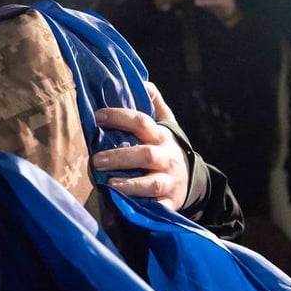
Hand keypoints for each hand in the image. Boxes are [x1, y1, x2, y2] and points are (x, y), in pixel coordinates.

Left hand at [93, 83, 187, 209]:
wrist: (195, 181)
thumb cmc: (168, 149)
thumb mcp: (167, 125)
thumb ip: (155, 105)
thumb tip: (143, 81)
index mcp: (161, 136)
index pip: (141, 122)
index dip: (119, 117)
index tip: (97, 116)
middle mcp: (166, 158)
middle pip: (145, 155)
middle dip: (120, 157)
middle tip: (96, 160)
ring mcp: (169, 182)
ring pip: (151, 184)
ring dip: (130, 185)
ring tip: (109, 185)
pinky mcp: (169, 203)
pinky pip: (157, 208)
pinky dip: (144, 209)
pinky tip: (126, 209)